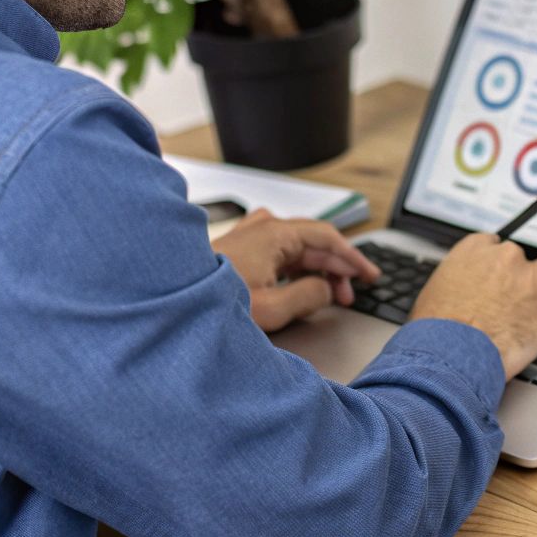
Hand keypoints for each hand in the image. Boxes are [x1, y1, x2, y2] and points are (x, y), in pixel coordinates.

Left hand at [211, 209, 380, 331]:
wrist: (167, 302)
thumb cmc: (210, 305)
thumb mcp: (272, 308)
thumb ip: (310, 296)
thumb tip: (327, 290)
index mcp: (275, 234)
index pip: (328, 238)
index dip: (353, 258)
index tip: (368, 275)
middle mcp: (262, 228)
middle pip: (313, 243)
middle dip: (336, 268)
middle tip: (350, 294)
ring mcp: (248, 236)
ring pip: (296, 247)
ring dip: (316, 269)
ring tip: (326, 295)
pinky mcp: (238, 249)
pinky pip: (278, 252)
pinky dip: (295, 268)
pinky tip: (298, 287)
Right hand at [411, 234, 536, 377]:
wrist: (453, 353)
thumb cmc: (438, 330)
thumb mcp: (435, 293)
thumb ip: (455, 283)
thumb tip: (457, 292)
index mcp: (475, 251)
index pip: (494, 243)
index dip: (499, 260)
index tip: (502, 268)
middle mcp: (505, 259)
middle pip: (524, 256)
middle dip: (526, 270)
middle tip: (528, 283)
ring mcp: (532, 280)